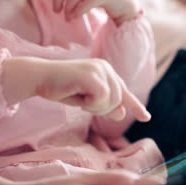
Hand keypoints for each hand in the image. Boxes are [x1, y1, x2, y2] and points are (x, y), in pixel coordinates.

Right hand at [1, 57, 150, 121]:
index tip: (145, 117)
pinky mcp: (93, 75)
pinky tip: (77, 95)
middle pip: (118, 100)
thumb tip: (122, 113)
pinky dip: (90, 103)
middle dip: (102, 109)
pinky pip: (102, 99)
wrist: (40, 78)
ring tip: (79, 97)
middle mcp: (106, 67)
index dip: (135, 105)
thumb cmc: (61, 88)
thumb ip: (104, 105)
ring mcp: (100, 69)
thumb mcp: (86, 101)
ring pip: (112, 101)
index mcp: (106, 71)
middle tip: (83, 103)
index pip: (124, 92)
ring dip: (95, 107)